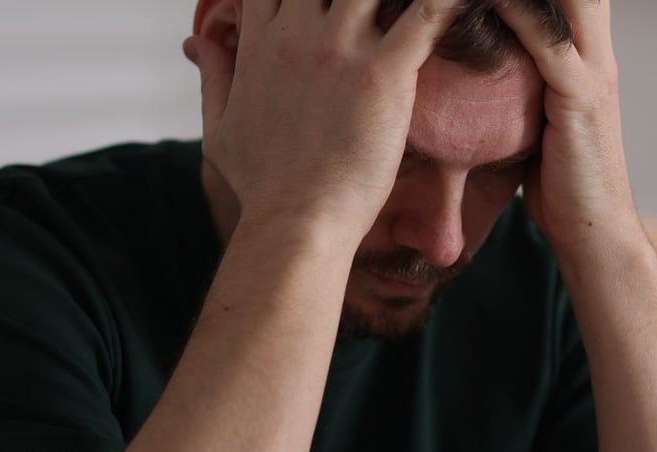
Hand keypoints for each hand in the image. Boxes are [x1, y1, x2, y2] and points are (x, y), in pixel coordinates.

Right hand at [183, 0, 465, 238]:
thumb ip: (212, 75)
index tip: (315, 6)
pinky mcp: (384, 74)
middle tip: (368, 14)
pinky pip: (426, 13)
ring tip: (409, 9)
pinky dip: (447, 1)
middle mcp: (297, 35)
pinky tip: (462, 0)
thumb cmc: (261, 185)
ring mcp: (340, 50)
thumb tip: (195, 40)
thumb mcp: (219, 128)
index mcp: (260, 44)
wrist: (296, 223)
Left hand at [496, 0, 646, 256]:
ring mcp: (592, 72)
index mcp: (583, 54)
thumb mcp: (535, 118)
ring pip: (565, 2)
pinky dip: (520, 15)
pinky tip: (485, 2)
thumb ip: (519, 86)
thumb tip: (478, 70)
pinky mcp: (582, 99)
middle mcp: (594, 53)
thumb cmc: (557, 179)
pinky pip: (549, 44)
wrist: (592, 230)